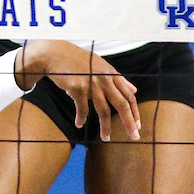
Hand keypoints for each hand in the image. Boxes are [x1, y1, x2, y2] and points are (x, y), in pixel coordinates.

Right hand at [15, 40, 139, 141]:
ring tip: (106, 138)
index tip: (138, 125)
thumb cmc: (78, 61)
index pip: (128, 95)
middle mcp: (104, 78)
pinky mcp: (77, 88)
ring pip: (104, 111)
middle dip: (129, 122)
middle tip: (134, 136)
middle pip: (121, 104)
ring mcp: (91, 83)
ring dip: (105, 127)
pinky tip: (79, 124)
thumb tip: (135, 90)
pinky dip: (81, 118)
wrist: (55, 54)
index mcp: (111, 74)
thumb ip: (118, 79)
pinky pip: (83, 109)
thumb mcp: (101, 66)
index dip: (134, 111)